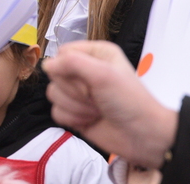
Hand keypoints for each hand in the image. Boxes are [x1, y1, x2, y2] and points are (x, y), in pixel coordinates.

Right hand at [44, 40, 177, 168]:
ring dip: (75, 107)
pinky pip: (56, 112)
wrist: (142, 137)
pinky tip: (90, 121)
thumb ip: (72, 63)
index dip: (68, 68)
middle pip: (56, 75)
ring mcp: (79, 93)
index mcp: (95, 54)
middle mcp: (85, 71)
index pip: (62, 53)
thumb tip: (46, 65)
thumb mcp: (103, 75)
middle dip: (75, 91)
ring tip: (96, 111)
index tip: (88, 81)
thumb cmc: (129, 101)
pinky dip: (72, 118)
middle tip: (96, 98)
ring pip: (54, 94)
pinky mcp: (75, 113)